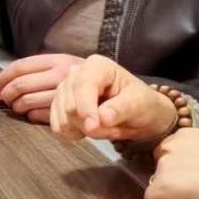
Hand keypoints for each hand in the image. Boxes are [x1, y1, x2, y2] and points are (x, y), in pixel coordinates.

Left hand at [0, 54, 85, 124]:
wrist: (116, 90)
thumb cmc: (85, 79)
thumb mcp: (65, 65)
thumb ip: (40, 69)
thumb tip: (7, 79)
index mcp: (57, 60)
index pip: (21, 67)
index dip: (5, 76)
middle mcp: (60, 75)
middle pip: (21, 84)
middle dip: (8, 93)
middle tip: (6, 97)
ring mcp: (64, 94)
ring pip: (27, 101)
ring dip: (17, 106)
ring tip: (18, 107)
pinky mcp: (67, 112)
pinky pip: (39, 115)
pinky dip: (31, 115)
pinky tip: (32, 114)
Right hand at [49, 55, 179, 141]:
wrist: (137, 114)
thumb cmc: (141, 104)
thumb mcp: (139, 104)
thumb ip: (121, 109)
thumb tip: (102, 118)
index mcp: (98, 66)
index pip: (83, 86)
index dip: (86, 108)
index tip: (93, 128)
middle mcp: (77, 73)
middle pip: (70, 103)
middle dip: (88, 123)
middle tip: (110, 130)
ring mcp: (65, 88)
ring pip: (63, 116)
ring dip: (82, 130)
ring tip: (102, 129)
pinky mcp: (59, 104)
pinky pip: (56, 124)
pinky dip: (71, 133)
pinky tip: (86, 131)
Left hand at [144, 129, 198, 198]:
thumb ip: (198, 153)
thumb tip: (193, 166)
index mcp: (185, 134)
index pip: (169, 151)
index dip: (180, 166)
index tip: (197, 174)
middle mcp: (169, 146)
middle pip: (159, 165)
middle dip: (171, 176)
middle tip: (195, 187)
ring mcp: (164, 166)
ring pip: (156, 183)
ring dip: (170, 191)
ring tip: (196, 195)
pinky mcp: (162, 187)